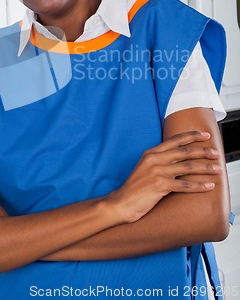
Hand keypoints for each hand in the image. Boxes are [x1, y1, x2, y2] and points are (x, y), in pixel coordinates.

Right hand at [107, 131, 221, 224]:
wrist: (121, 203)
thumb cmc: (135, 188)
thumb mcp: (145, 168)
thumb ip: (159, 161)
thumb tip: (179, 160)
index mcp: (151, 153)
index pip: (175, 140)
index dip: (192, 136)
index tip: (205, 135)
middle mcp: (154, 159)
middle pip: (185, 152)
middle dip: (203, 151)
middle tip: (216, 153)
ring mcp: (157, 172)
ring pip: (187, 167)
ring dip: (206, 168)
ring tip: (218, 169)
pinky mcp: (159, 185)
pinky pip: (184, 185)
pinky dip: (199, 185)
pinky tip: (208, 186)